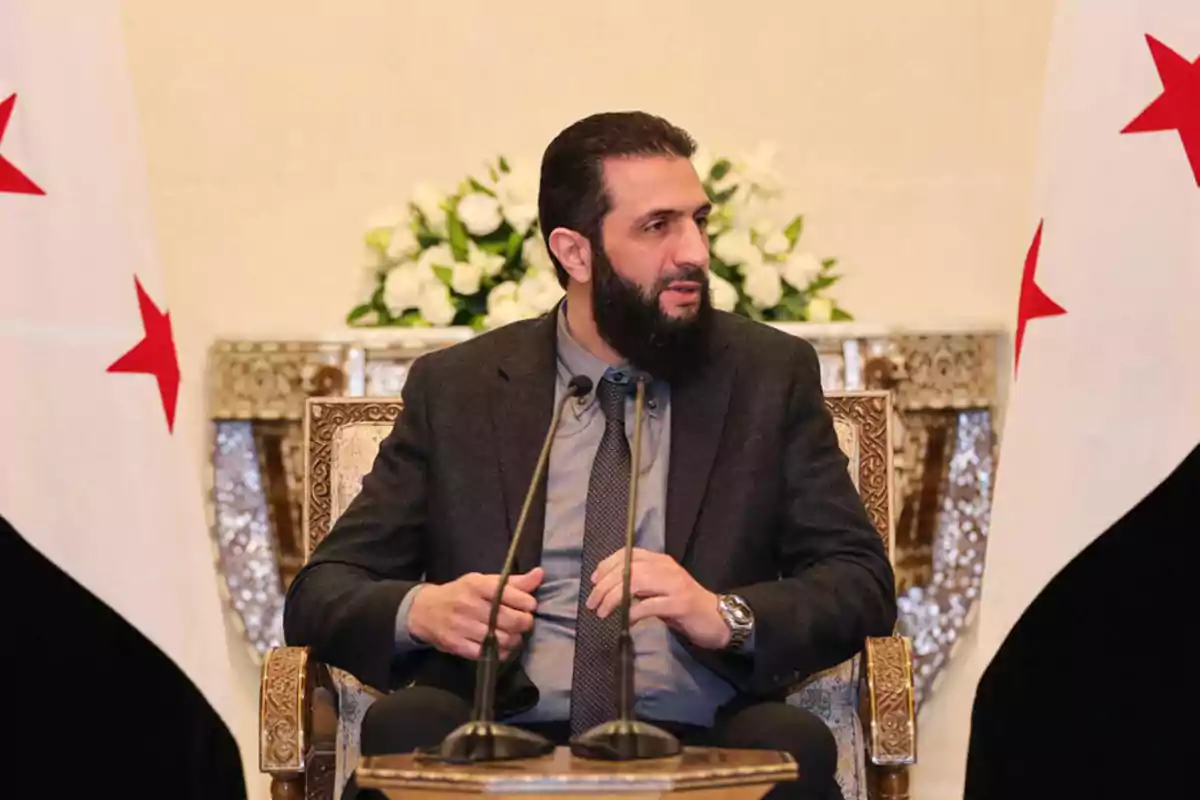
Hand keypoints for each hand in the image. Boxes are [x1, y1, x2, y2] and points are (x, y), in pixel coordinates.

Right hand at [408, 568, 542, 660]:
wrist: (424, 610)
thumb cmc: (460, 594)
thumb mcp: (483, 582)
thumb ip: (513, 582)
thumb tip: (540, 574)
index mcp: (478, 585)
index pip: (512, 595)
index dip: (528, 603)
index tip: (529, 606)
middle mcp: (470, 605)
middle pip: (511, 620)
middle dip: (525, 622)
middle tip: (524, 622)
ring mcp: (462, 626)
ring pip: (502, 639)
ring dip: (514, 639)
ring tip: (513, 634)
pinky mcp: (457, 645)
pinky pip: (488, 654)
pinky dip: (500, 653)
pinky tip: (501, 646)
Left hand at [585, 549, 730, 649]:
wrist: (716, 619)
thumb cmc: (683, 606)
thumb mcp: (659, 590)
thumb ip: (638, 585)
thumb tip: (608, 589)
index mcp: (661, 561)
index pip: (629, 553)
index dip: (608, 564)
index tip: (594, 579)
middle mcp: (667, 568)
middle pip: (628, 568)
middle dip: (605, 585)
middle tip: (592, 602)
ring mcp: (674, 585)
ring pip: (635, 583)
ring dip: (614, 598)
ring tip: (602, 612)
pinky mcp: (680, 604)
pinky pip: (649, 605)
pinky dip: (632, 612)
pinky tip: (625, 621)